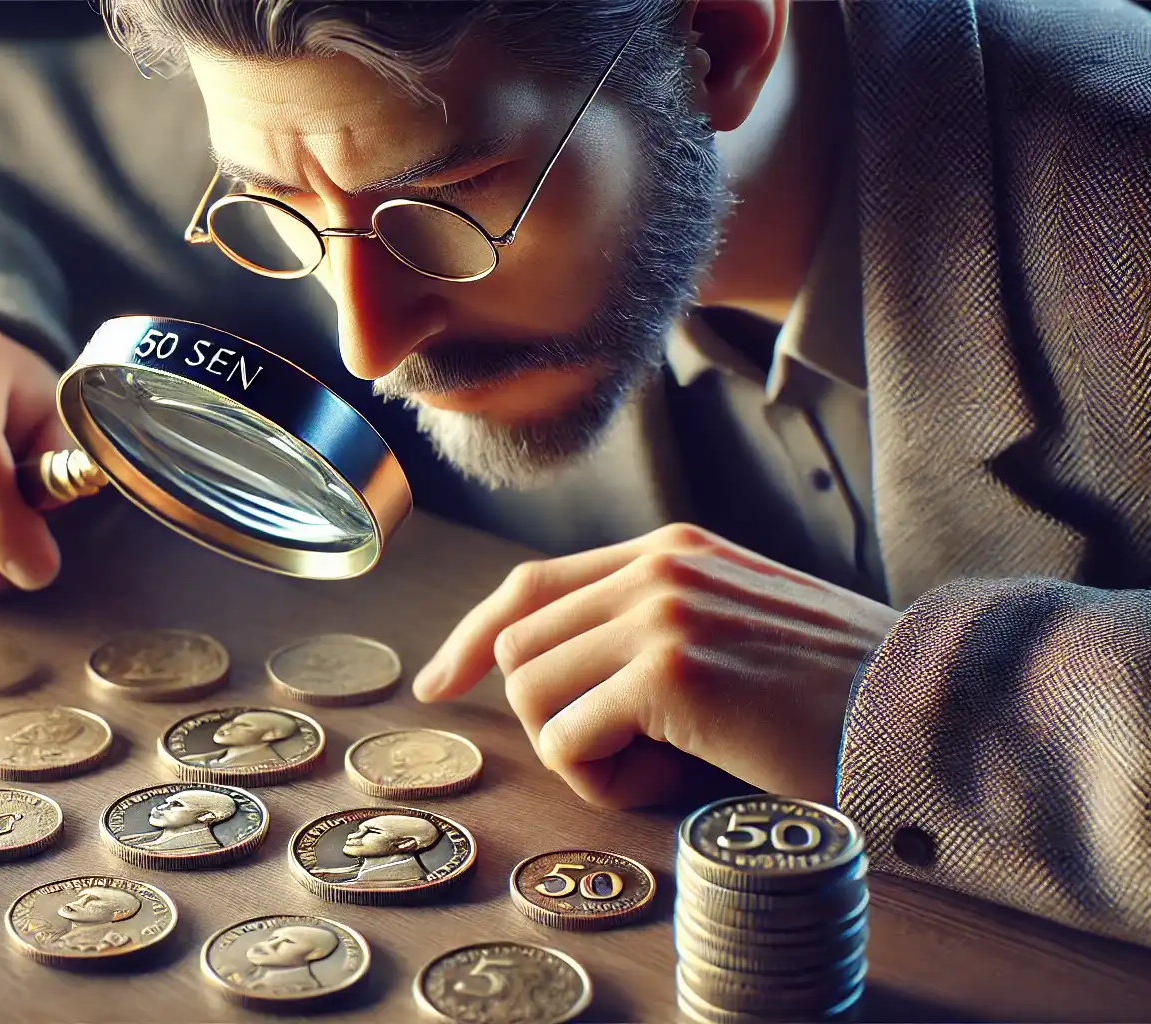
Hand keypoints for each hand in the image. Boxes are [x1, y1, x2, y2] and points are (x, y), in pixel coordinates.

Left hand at [412, 523, 902, 807]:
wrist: (928, 711)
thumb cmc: (838, 694)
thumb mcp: (736, 630)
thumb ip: (651, 631)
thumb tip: (552, 680)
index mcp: (671, 551)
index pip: (531, 584)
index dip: (475, 636)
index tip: (442, 681)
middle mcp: (657, 567)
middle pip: (519, 645)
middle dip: (550, 719)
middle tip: (633, 759)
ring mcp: (661, 611)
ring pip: (533, 693)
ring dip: (581, 753)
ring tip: (664, 768)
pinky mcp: (670, 669)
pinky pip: (568, 740)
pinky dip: (603, 781)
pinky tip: (672, 781)